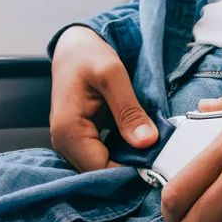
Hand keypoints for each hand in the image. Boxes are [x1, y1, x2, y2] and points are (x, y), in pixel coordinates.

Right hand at [50, 26, 158, 170]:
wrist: (72, 47)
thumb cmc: (88, 55)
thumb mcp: (113, 75)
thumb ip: (129, 110)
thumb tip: (146, 141)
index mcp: (68, 129)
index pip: (99, 169)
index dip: (128, 171)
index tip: (156, 165)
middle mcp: (63, 142)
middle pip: (98, 173)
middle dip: (127, 170)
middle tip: (157, 159)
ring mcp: (68, 144)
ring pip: (99, 168)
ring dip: (124, 165)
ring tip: (149, 155)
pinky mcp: (78, 141)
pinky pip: (99, 158)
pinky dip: (118, 157)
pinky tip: (136, 149)